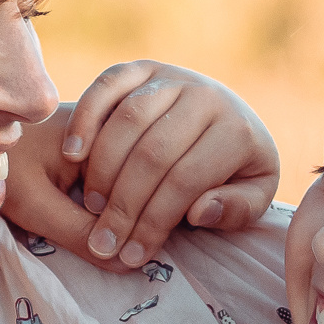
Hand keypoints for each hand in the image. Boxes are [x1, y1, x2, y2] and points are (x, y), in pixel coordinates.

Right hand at [0, 63, 279, 273]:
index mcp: (238, 131)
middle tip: (103, 241)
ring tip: (93, 206)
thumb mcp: (251, 196)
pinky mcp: (141, 67)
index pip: (186, 180)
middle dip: (124, 205)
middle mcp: (207, 95)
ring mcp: (172, 76)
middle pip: (154, 154)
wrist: (227, 117)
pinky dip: (86, 118)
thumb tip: (200, 210)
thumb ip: (234, 210)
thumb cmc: (235, 170)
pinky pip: (107, 86)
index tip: (131, 255)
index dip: (154, 222)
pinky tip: (72, 154)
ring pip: (128, 120)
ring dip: (103, 167)